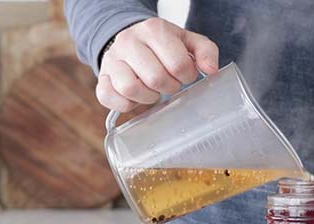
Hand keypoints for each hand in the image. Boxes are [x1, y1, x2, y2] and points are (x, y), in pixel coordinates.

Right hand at [96, 17, 218, 111]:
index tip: (184, 74)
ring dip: (149, 97)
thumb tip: (211, 70)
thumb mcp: (188, 41)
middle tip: (170, 83)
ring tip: (154, 90)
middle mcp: (129, 41)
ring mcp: (112, 59)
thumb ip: (206, 51)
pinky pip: (109, 97)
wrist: (131, 40)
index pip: (178, 64)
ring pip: (130, 88)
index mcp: (153, 30)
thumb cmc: (163, 45)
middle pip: (155, 78)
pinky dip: (126, 104)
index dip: (186, 76)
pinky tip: (137, 97)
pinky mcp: (102, 77)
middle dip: (169, 87)